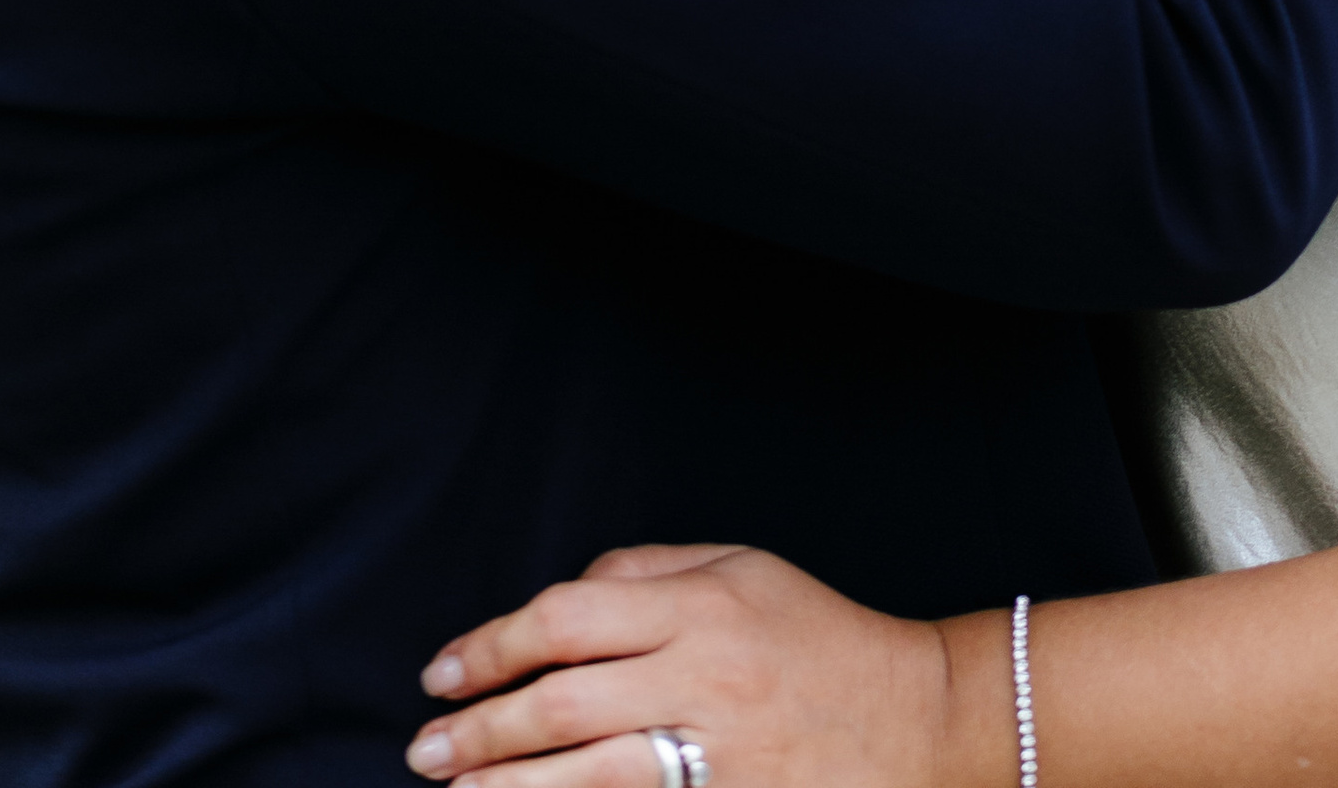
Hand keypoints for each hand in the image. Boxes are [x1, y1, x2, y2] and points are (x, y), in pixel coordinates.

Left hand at [407, 543, 955, 787]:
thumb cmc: (818, 637)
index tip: (443, 670)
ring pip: (587, 776)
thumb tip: (562, 601)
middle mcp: (704, 678)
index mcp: (703, 606)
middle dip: (480, 729)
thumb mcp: (742, 569)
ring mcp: (717, 755)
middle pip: (564, 704)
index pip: (569, 618)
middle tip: (424, 747)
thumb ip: (647, 574)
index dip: (494, 644)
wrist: (913, 721)